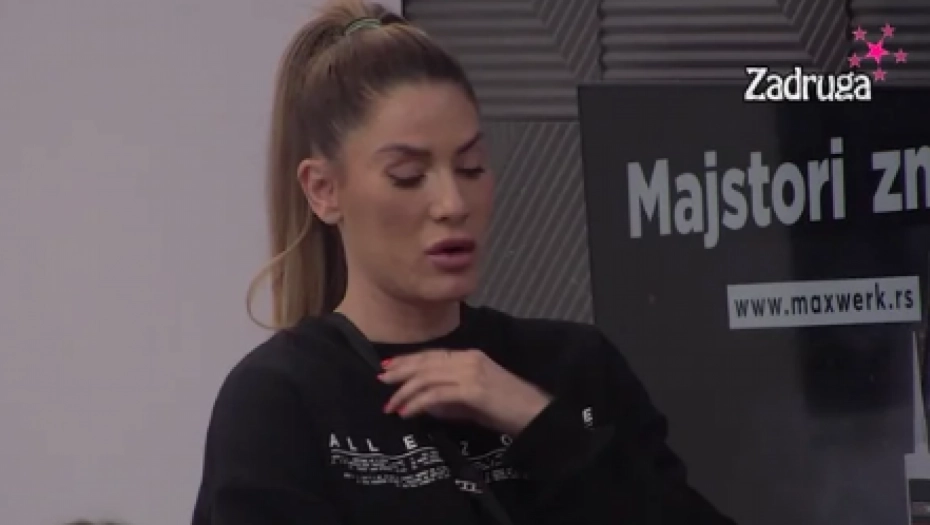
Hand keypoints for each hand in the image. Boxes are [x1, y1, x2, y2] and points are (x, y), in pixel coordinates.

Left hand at [378, 349, 551, 435]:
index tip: (388, 367)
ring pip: (427, 376)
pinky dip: (418, 402)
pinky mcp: (473, 389)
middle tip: (380, 381)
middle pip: (426, 362)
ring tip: (391, 405)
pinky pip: (437, 393)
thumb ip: (451, 400)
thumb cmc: (508, 410)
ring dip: (405, 391)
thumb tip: (425, 404)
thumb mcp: (474, 402)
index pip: (432, 355)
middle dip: (400, 371)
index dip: (408, 360)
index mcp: (470, 357)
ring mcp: (471, 372)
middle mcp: (469, 359)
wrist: (536, 415)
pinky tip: (408, 412)